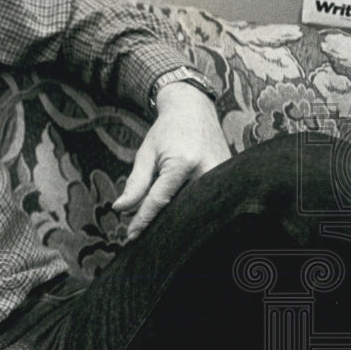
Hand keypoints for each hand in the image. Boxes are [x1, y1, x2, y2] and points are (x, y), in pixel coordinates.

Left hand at [112, 82, 229, 240]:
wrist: (194, 109)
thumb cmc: (167, 131)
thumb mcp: (146, 154)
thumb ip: (136, 184)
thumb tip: (120, 209)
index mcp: (182, 162)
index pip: (160, 200)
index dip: (144, 220)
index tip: (131, 236)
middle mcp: (207, 170)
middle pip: (183, 209)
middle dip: (164, 226)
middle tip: (145, 241)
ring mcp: (222, 174)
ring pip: (199, 209)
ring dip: (181, 221)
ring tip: (163, 234)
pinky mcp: (230, 177)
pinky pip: (210, 201)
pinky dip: (194, 210)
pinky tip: (181, 219)